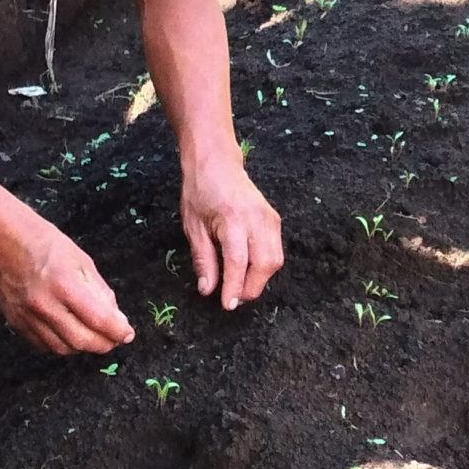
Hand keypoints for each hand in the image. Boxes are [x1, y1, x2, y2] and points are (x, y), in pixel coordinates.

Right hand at [0, 210, 133, 355]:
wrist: (6, 242)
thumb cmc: (45, 245)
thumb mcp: (82, 261)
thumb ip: (100, 292)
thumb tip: (115, 318)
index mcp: (65, 284)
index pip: (98, 319)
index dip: (117, 332)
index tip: (127, 334)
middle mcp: (44, 304)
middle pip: (81, 340)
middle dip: (104, 344)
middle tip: (113, 339)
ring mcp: (28, 316)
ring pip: (62, 348)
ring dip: (82, 346)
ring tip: (91, 336)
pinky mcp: (16, 323)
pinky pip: (43, 345)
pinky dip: (60, 344)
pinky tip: (68, 334)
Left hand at [182, 154, 283, 311]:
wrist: (216, 163)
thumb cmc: (200, 191)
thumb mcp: (193, 227)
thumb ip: (203, 260)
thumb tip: (208, 289)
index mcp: (232, 219)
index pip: (237, 262)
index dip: (234, 287)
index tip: (227, 305)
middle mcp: (256, 219)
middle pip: (264, 264)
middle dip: (251, 287)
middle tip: (233, 298)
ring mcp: (270, 218)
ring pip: (275, 260)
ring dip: (259, 279)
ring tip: (239, 285)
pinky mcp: (275, 220)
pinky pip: (276, 251)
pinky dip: (264, 266)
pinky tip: (248, 269)